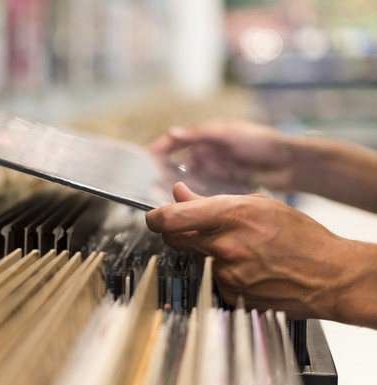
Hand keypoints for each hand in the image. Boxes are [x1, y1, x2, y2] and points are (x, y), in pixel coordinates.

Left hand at [145, 182, 362, 321]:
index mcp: (232, 216)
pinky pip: (211, 280)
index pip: (172, 219)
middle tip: (194, 229)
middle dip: (176, 232)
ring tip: (239, 250)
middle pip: (174, 240)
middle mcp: (225, 246)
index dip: (154, 217)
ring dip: (205, 253)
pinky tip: (246, 269)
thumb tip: (178, 193)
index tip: (152, 217)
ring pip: (195, 259)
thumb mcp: (257, 204)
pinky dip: (220, 273)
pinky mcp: (231, 295)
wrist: (328, 275)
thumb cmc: (298, 235)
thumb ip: (210, 201)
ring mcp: (227, 274)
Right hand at [148, 120, 294, 190]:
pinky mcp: (221, 188)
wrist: (289, 164)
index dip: (155, 151)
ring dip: (175, 189)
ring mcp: (212, 172)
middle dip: (161, 174)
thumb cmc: (262, 142)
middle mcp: (205, 155)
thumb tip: (172, 133)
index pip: (173, 143)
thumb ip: (201, 134)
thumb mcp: (229, 133)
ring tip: (161, 199)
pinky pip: (200, 194)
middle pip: (175, 165)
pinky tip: (184, 207)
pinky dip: (191, 199)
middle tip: (146, 186)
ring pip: (186, 182)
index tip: (140, 162)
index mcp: (204, 138)